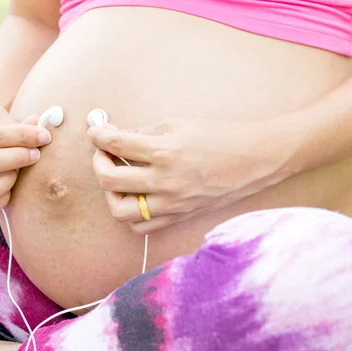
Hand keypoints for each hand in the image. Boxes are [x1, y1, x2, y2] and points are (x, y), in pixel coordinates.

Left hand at [87, 118, 292, 233]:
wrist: (255, 160)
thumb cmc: (219, 137)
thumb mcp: (179, 124)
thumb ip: (144, 132)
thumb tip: (116, 137)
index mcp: (164, 152)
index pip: (116, 145)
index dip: (99, 137)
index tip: (96, 133)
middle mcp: (165, 181)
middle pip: (109, 180)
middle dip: (98, 163)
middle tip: (103, 153)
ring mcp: (171, 203)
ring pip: (120, 210)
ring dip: (110, 193)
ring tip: (116, 178)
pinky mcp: (178, 216)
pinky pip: (141, 225)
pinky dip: (130, 213)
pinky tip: (134, 196)